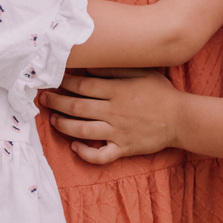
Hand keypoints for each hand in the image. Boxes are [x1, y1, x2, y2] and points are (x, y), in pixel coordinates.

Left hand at [42, 70, 181, 163]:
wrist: (180, 118)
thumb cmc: (160, 92)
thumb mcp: (141, 72)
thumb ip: (115, 68)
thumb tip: (89, 67)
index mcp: (117, 91)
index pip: (82, 86)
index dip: (65, 83)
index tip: (53, 80)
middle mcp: (113, 112)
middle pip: (77, 107)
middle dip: (56, 102)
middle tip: (43, 98)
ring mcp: (117, 133)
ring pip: (83, 130)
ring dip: (64, 125)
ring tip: (53, 120)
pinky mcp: (123, 149)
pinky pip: (100, 155)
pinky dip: (85, 153)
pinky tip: (75, 147)